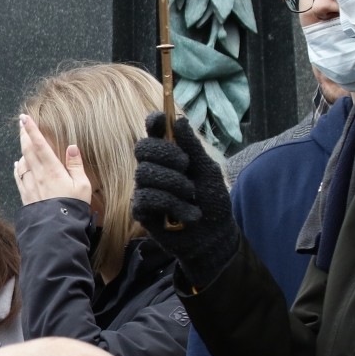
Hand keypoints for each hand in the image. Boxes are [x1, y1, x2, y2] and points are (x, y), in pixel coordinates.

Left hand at [15, 114, 91, 205]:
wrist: (57, 230)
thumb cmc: (73, 208)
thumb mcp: (83, 185)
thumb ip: (76, 165)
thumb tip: (71, 147)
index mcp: (52, 170)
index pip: (40, 145)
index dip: (32, 130)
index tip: (25, 118)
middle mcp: (38, 175)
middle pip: (27, 150)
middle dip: (24, 135)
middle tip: (22, 123)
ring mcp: (30, 186)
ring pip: (22, 163)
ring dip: (22, 151)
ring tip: (24, 142)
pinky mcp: (26, 197)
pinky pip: (19, 178)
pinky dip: (17, 168)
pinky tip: (17, 165)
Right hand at [131, 113, 238, 287]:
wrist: (213, 236)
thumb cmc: (212, 202)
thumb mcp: (208, 171)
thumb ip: (193, 147)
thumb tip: (179, 120)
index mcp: (169, 156)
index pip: (153, 133)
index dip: (154, 123)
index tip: (160, 119)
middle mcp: (153, 169)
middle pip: (142, 148)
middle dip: (166, 154)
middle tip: (186, 166)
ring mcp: (144, 189)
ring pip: (144, 173)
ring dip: (174, 184)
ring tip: (190, 196)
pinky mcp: (141, 210)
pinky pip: (146, 197)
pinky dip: (171, 204)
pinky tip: (186, 214)